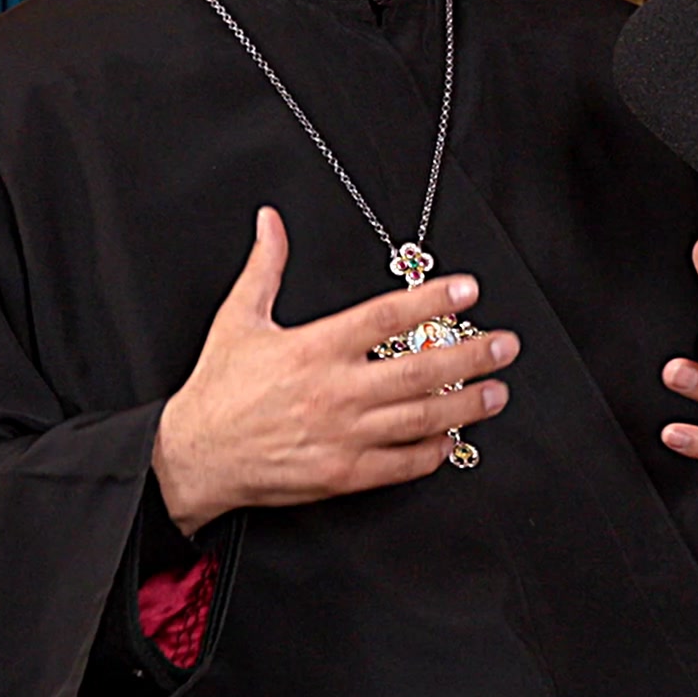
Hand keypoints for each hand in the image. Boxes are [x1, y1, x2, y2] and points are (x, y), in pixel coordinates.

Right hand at [153, 206, 518, 533]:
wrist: (193, 458)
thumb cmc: (217, 392)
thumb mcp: (238, 319)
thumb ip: (265, 267)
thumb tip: (270, 222)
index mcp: (313, 349)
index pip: (386, 317)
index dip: (431, 301)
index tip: (467, 292)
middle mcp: (334, 393)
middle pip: (418, 369)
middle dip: (469, 356)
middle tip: (504, 345)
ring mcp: (342, 436)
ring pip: (420, 418)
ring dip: (465, 404)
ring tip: (496, 391)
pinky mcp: (343, 474)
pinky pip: (401, 464)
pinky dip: (433, 452)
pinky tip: (454, 438)